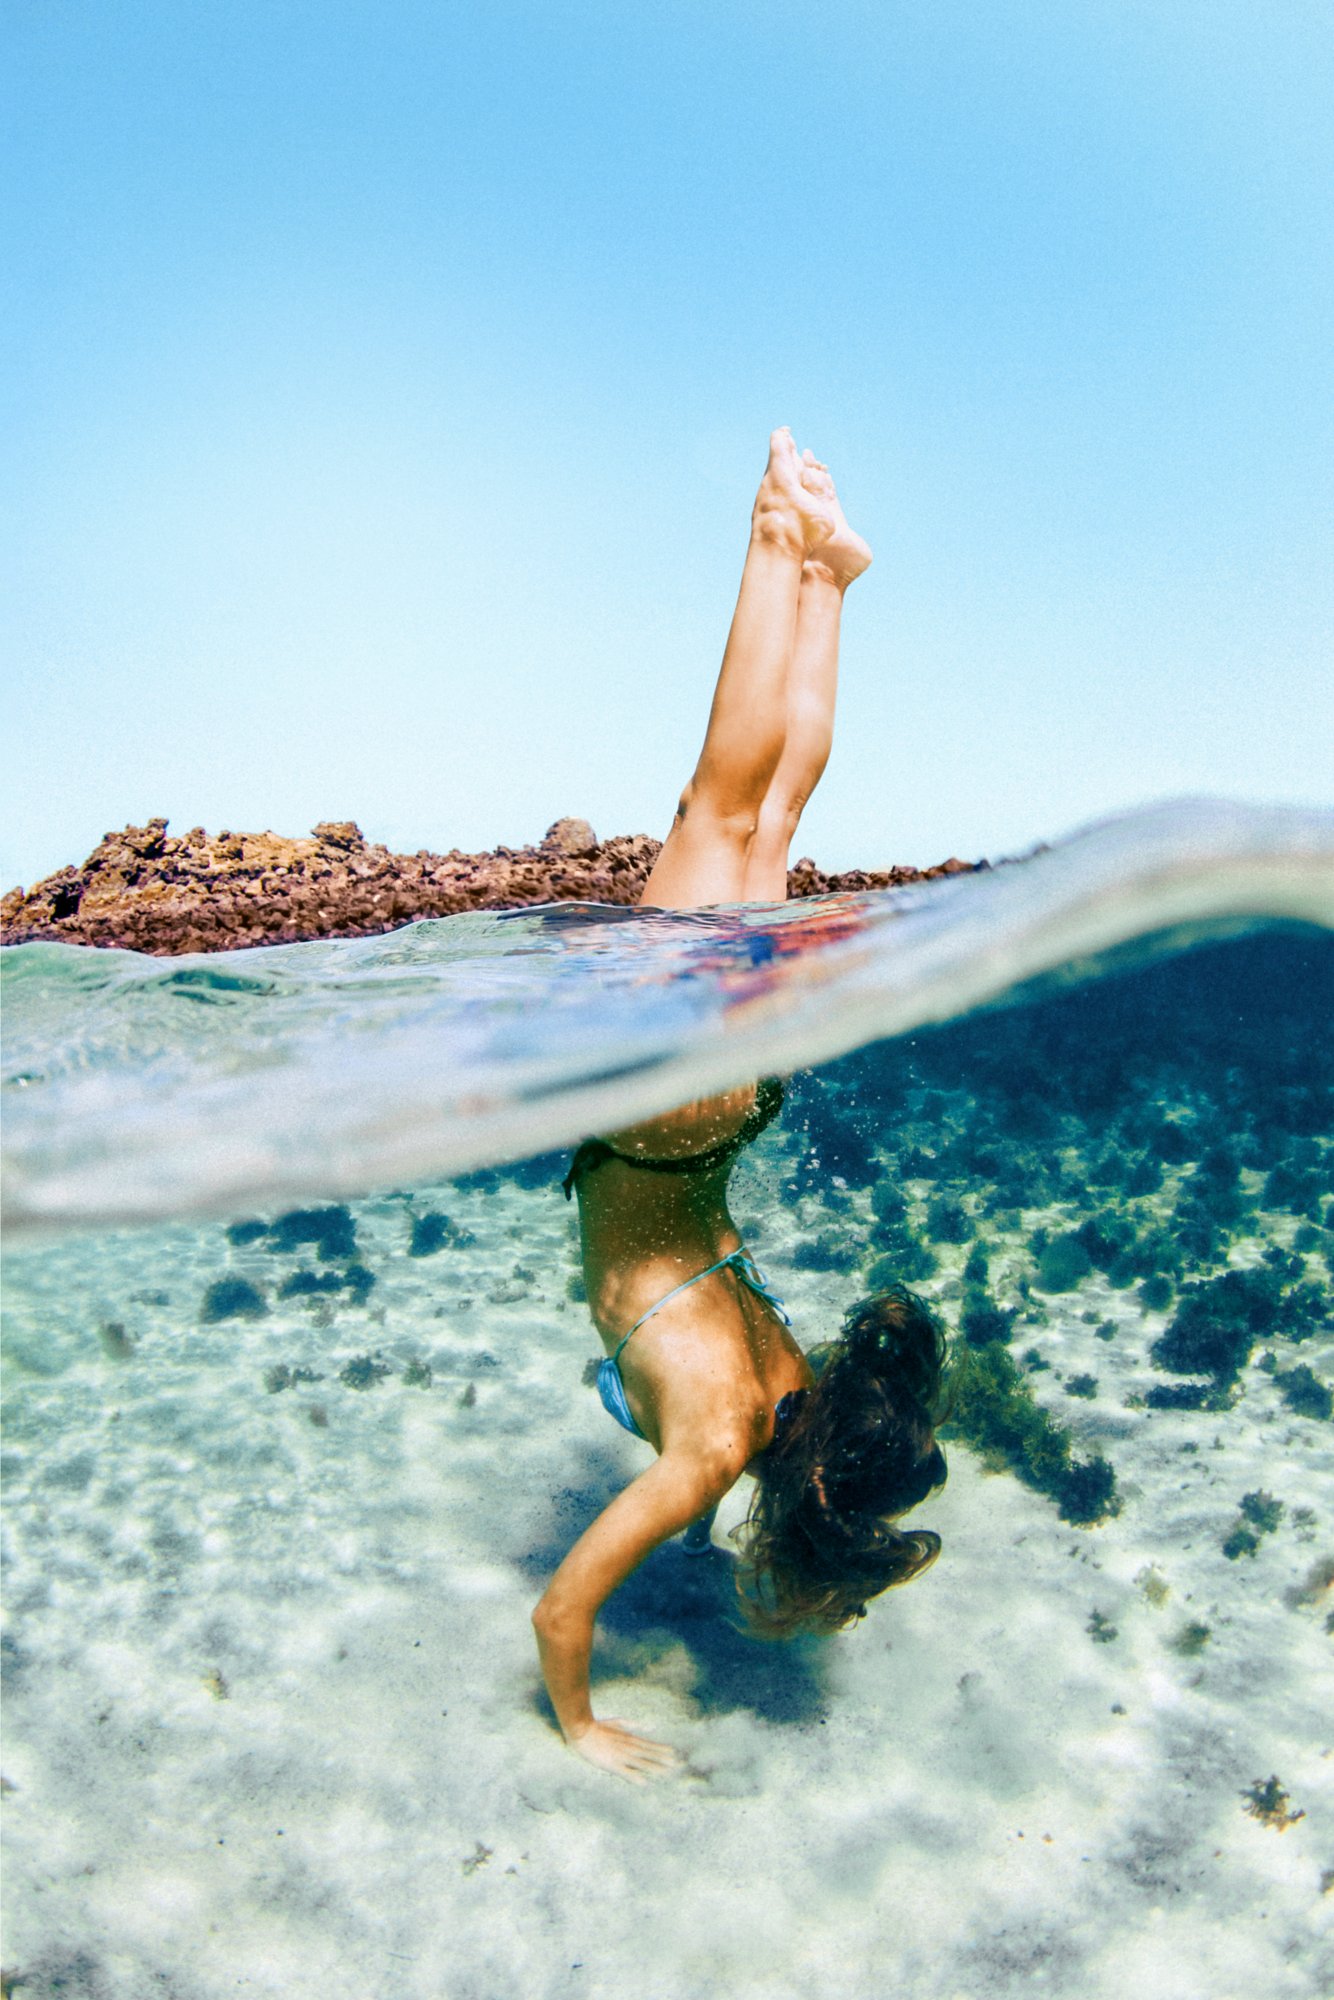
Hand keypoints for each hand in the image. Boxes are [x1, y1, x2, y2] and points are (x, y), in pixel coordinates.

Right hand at [566, 1718, 680, 1784]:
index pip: (648, 1745)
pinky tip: (644, 1782)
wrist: (582, 1731)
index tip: (673, 1752)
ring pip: (640, 1763)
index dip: (661, 1749)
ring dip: (654, 1767)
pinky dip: (634, 1776)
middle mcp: (627, 1747)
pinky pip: (625, 1772)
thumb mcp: (617, 1722)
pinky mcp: (611, 1764)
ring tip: (666, 1772)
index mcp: (628, 1738)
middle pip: (648, 1754)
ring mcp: (620, 1756)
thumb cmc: (598, 1727)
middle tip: (676, 1764)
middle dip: (662, 1759)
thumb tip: (648, 1727)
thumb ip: (632, 1724)